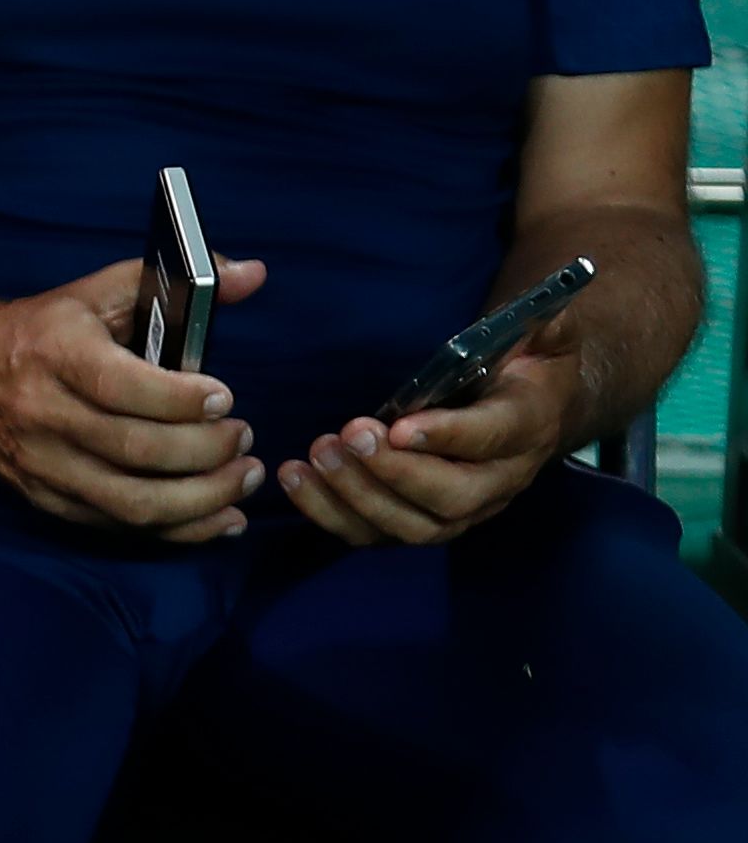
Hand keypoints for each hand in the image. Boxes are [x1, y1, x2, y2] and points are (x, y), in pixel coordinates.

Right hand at [0, 256, 266, 540]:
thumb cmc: (43, 331)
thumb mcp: (100, 293)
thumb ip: (177, 281)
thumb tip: (252, 274)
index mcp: (54, 353)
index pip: (119, 386)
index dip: (179, 399)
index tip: (224, 398)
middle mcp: (41, 413)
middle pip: (134, 449)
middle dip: (205, 451)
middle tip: (243, 438)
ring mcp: (40, 464)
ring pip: (131, 502)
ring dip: (202, 500)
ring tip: (243, 479)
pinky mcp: (44, 498)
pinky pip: (118, 527)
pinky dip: (178, 530)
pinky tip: (220, 516)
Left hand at [276, 326, 584, 546]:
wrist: (530, 413)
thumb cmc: (524, 367)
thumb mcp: (544, 339)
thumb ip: (541, 324)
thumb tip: (546, 309)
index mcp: (528, 428)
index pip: (492, 439)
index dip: (447, 436)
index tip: (398, 426)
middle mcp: (499, 481)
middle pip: (450, 497)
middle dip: (394, 472)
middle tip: (349, 434)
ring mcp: (460, 510)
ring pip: (410, 525)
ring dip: (356, 495)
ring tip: (316, 454)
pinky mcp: (419, 521)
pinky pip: (373, 534)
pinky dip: (329, 512)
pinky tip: (295, 478)